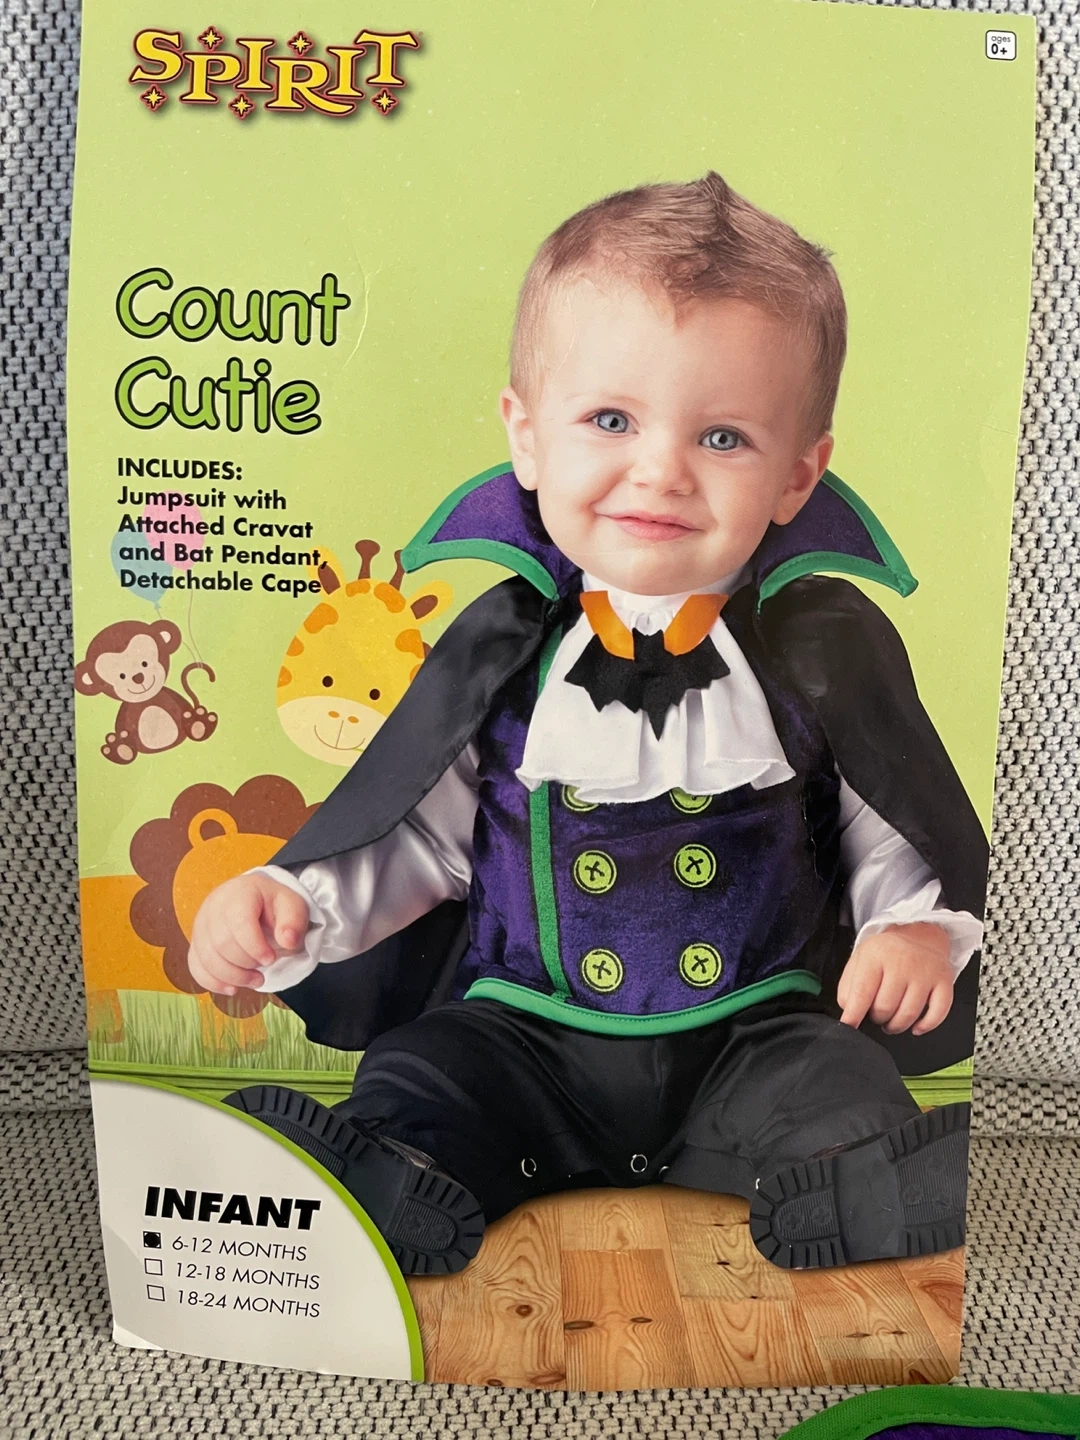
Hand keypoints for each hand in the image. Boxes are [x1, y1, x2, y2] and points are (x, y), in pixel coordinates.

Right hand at [187, 873, 308, 996]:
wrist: (254, 901)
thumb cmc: (273, 904)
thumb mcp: (292, 906)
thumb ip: (294, 922)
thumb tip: (288, 941)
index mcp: (240, 893)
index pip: (240, 923)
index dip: (255, 947)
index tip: (271, 958)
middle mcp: (213, 907)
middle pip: (222, 944)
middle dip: (246, 963)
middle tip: (266, 967)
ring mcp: (200, 925)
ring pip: (207, 959)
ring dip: (233, 977)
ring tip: (256, 980)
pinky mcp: (196, 943)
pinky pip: (196, 967)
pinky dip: (213, 983)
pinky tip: (233, 988)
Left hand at [837, 922, 953, 1035]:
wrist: (920, 934)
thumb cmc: (887, 952)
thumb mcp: (860, 959)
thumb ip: (849, 986)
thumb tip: (849, 1012)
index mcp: (876, 955)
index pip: (862, 992)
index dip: (853, 1014)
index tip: (849, 1026)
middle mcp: (902, 962)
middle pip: (885, 1007)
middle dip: (877, 1018)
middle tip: (876, 1014)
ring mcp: (925, 972)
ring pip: (908, 1014)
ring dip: (896, 1026)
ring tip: (891, 1021)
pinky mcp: (944, 981)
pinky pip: (937, 1014)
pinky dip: (925, 1026)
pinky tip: (916, 1027)